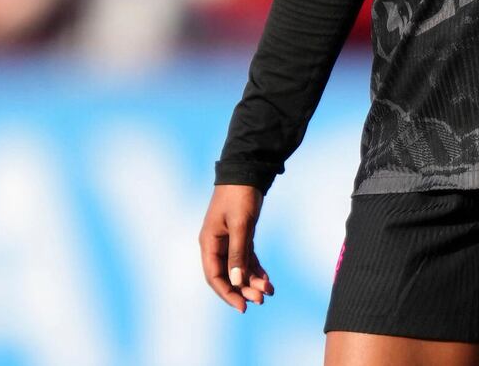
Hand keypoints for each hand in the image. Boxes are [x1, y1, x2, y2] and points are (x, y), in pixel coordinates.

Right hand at [200, 184, 273, 311]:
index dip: (227, 293)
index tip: (242, 306)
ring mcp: (228, 240)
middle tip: (262, 299)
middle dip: (244, 289)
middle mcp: (216, 244)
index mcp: (209, 242)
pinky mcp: (240, 235)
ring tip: (269, 291)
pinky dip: (255, 269)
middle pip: (228, 275)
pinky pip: (246, 258)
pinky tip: (266, 280)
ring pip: (238, 268)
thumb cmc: (239, 195)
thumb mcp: (240, 225)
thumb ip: (238, 253)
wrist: (247, 171)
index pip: (214, 276)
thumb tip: (236, 281)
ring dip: (252, 281)